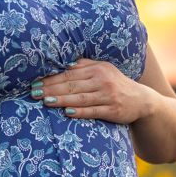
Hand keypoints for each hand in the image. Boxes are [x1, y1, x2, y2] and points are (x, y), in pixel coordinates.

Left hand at [32, 58, 151, 123]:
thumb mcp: (103, 70)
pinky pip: (93, 110)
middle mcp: (102, 80)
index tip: (35, 83)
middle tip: (34, 93)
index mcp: (97, 68)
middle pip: (72, 85)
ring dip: (61, 100)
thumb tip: (62, 64)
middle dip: (51, 89)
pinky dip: (80, 111)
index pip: (69, 73)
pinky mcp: (113, 110)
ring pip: (80, 97)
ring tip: (45, 102)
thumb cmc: (116, 84)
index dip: (51, 78)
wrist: (142, 100)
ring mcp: (108, 95)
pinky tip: (67, 112)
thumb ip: (84, 66)